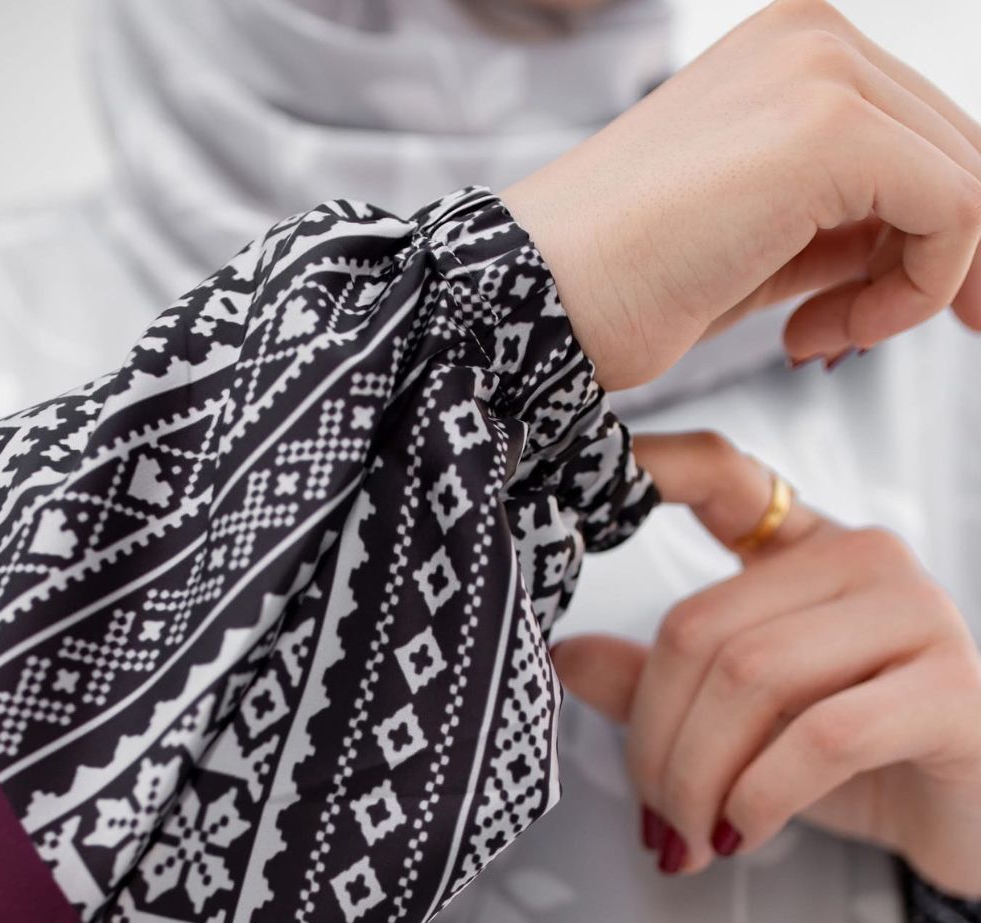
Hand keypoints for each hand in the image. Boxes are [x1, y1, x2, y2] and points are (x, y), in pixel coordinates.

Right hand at [500, 0, 980, 389]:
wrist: (531, 300)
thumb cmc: (613, 286)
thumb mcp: (756, 246)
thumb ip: (843, 227)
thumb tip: (927, 247)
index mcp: (787, 52)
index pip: (921, 135)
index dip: (932, 237)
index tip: (882, 316)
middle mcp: (810, 38)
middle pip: (957, 151)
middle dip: (940, 264)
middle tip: (865, 337)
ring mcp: (820, 71)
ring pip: (966, 182)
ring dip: (914, 286)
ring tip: (825, 339)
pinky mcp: (828, 127)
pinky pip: (955, 211)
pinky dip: (913, 291)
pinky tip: (819, 333)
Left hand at [550, 431, 980, 897]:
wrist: (975, 821)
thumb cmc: (861, 766)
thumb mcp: (744, 724)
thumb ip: (661, 685)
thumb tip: (566, 655)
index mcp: (806, 545)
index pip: (722, 476)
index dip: (653, 467)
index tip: (581, 491)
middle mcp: (864, 557)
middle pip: (701, 627)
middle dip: (655, 741)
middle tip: (654, 813)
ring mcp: (917, 613)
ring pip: (751, 678)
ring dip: (699, 778)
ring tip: (693, 836)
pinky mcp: (952, 690)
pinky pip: (823, 737)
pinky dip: (761, 796)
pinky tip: (744, 831)